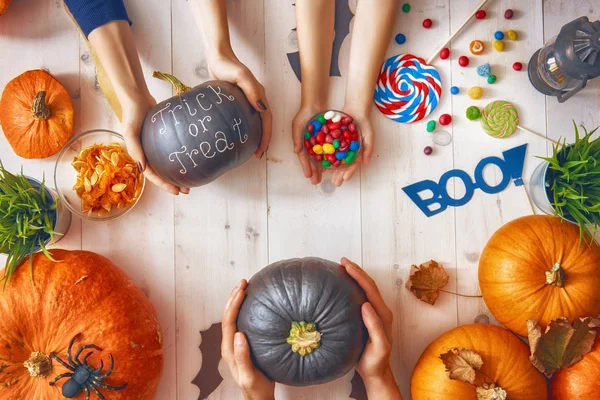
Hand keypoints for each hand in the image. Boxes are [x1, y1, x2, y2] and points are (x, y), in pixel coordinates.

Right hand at [121, 94, 190, 194]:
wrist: (138, 97)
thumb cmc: (132, 114)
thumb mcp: (130, 131)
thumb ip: (135, 149)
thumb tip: (142, 168)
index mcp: (139, 155)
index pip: (152, 175)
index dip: (164, 185)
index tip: (176, 191)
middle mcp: (147, 153)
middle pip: (161, 173)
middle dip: (173, 183)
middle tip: (187, 190)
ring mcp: (155, 146)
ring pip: (167, 164)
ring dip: (177, 173)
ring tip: (190, 179)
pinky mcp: (163, 138)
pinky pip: (171, 152)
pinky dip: (178, 158)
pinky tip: (189, 161)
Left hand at [207, 55, 271, 157]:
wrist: (217, 56)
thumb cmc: (227, 66)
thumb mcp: (240, 76)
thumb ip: (251, 90)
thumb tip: (262, 109)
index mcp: (259, 95)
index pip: (267, 120)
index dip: (266, 136)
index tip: (261, 150)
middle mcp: (256, 98)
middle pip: (264, 122)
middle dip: (263, 139)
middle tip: (256, 154)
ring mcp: (248, 99)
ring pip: (256, 121)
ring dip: (256, 134)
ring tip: (249, 148)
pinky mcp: (238, 99)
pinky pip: (246, 116)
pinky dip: (246, 127)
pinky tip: (237, 134)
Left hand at [222, 280, 274, 399]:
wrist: (258, 397)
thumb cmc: (255, 388)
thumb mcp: (249, 375)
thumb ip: (242, 356)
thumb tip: (239, 334)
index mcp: (229, 349)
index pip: (229, 320)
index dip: (234, 303)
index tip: (243, 289)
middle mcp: (229, 344)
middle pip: (227, 315)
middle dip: (233, 296)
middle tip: (244, 282)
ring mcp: (234, 343)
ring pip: (232, 317)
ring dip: (236, 301)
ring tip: (245, 287)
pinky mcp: (242, 344)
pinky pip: (239, 321)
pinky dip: (243, 309)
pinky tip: (252, 304)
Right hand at [292, 105, 324, 184]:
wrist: (315, 103)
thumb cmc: (304, 114)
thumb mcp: (298, 125)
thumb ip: (297, 137)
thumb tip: (296, 151)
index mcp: (302, 143)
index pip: (304, 157)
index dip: (306, 167)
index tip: (308, 176)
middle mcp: (310, 145)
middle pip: (312, 160)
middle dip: (314, 171)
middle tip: (316, 182)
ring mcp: (318, 142)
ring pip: (321, 158)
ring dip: (321, 168)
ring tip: (324, 177)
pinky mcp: (327, 139)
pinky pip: (329, 150)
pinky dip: (330, 158)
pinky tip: (333, 165)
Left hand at [330, 109, 374, 186]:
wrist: (355, 108)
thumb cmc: (364, 122)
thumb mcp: (369, 135)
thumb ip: (368, 148)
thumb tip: (366, 163)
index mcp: (357, 152)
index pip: (353, 164)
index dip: (350, 172)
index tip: (345, 179)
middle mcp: (348, 151)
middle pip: (343, 165)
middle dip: (339, 174)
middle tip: (335, 183)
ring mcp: (340, 146)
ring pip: (334, 159)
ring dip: (330, 169)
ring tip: (325, 177)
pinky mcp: (332, 139)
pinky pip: (327, 149)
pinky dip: (324, 156)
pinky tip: (319, 163)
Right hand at [341, 258, 401, 398]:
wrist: (376, 372)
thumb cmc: (376, 361)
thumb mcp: (379, 346)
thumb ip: (375, 326)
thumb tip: (366, 305)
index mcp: (382, 314)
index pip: (370, 289)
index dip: (359, 275)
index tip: (346, 265)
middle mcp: (380, 310)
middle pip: (369, 285)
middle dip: (357, 271)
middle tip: (342, 261)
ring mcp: (374, 313)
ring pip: (366, 289)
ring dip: (356, 276)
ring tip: (343, 267)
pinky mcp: (368, 317)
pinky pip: (361, 296)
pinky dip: (353, 287)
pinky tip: (343, 286)